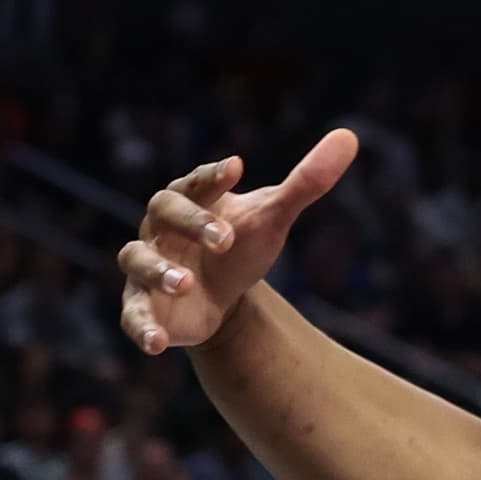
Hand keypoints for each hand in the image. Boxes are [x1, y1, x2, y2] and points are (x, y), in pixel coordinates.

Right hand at [117, 131, 357, 355]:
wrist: (221, 297)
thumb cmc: (241, 243)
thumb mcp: (274, 215)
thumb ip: (307, 181)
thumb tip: (349, 136)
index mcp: (190, 199)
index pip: (195, 180)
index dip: (212, 176)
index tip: (237, 167)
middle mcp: (160, 230)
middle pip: (162, 213)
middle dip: (191, 223)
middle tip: (224, 239)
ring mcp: (146, 268)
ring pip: (136, 260)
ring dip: (158, 271)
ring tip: (187, 283)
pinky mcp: (143, 307)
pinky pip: (132, 316)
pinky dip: (140, 328)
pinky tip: (157, 343)